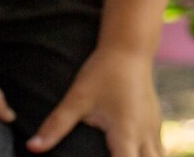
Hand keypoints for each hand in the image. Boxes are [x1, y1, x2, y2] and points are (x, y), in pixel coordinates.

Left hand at [27, 46, 162, 156]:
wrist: (129, 48)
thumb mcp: (77, 98)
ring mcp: (154, 130)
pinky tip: (136, 156)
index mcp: (126, 133)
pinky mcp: (156, 123)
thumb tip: (32, 147)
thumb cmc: (103, 72)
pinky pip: (160, 152)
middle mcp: (145, 136)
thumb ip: (55, 125)